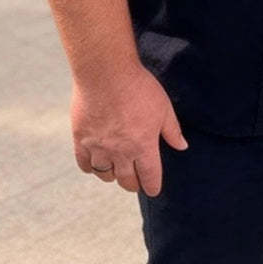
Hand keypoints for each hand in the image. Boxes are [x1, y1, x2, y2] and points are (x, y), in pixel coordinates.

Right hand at [71, 64, 187, 195]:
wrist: (106, 72)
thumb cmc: (139, 87)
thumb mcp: (163, 108)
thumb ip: (172, 130)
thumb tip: (182, 146)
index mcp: (144, 146)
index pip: (150, 176)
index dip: (152, 186)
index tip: (153, 190)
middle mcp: (121, 152)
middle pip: (127, 180)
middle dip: (133, 184)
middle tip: (135, 182)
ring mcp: (99, 147)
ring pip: (105, 175)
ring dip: (113, 176)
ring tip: (116, 172)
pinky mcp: (81, 139)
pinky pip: (84, 164)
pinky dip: (91, 168)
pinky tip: (95, 164)